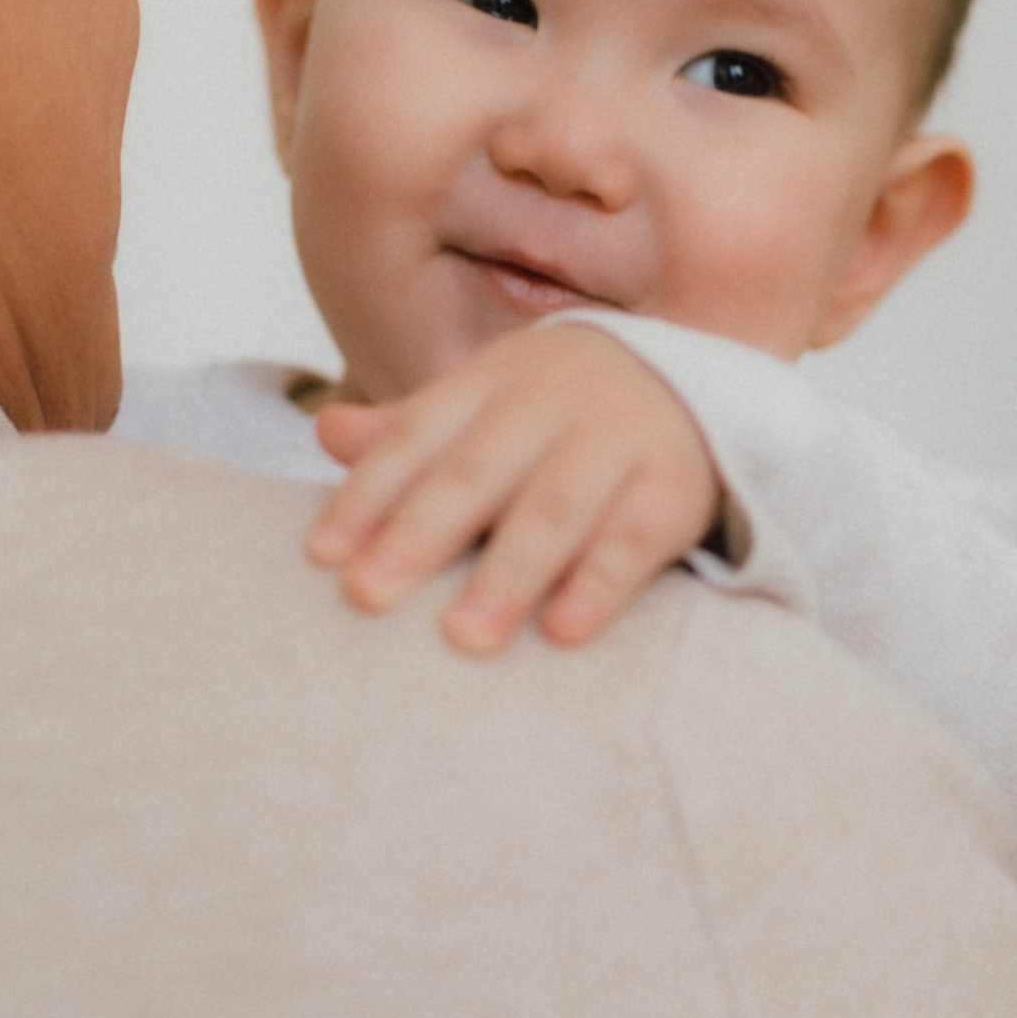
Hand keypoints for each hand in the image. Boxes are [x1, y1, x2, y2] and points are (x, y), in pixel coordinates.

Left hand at [305, 321, 721, 655]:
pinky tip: (561, 632)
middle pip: (476, 473)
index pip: (417, 437)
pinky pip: (634, 540)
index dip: (368, 494)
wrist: (694, 378)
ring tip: (463, 639)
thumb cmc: (559, 414)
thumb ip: (408, 433)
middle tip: (367, 596)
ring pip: (553, 510)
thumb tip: (324, 431)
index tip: (322, 555)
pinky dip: (599, 585)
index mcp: (490, 384)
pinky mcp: (674, 487)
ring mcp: (616, 442)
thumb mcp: (485, 408)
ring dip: (507, 574)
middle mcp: (550, 405)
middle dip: (419, 535)